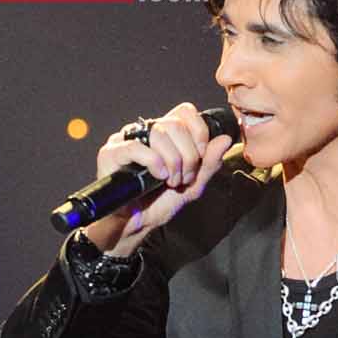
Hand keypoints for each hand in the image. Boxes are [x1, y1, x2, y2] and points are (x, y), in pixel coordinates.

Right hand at [83, 103, 234, 259]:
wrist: (138, 225)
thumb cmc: (160, 203)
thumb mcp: (193, 184)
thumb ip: (210, 162)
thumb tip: (226, 139)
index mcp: (165, 134)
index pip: (185, 112)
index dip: (198, 133)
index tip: (199, 158)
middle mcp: (146, 132)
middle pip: (175, 124)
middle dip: (188, 155)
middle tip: (184, 178)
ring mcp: (127, 140)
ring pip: (159, 133)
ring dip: (172, 161)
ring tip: (170, 181)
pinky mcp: (111, 153)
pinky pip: (137, 147)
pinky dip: (153, 163)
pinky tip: (157, 177)